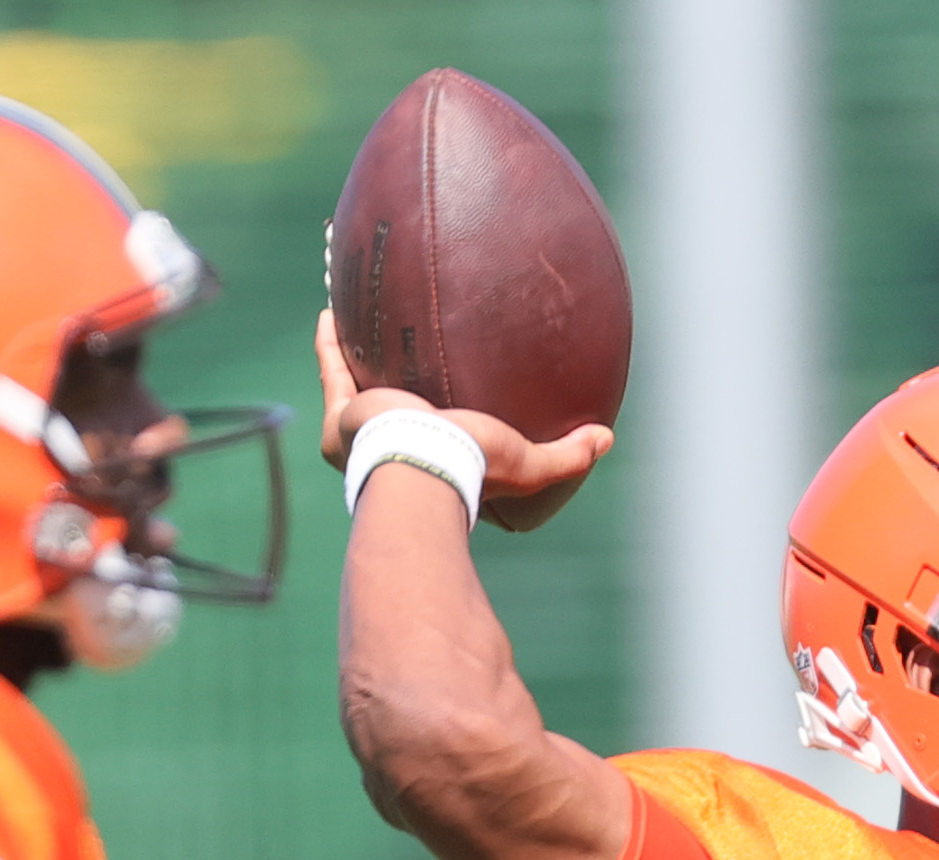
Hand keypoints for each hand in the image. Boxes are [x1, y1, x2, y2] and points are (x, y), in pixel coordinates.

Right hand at [316, 310, 613, 532]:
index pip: (438, 440)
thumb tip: (607, 439)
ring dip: (359, 357)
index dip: (442, 421)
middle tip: (403, 357)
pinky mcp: (342, 412)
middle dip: (394, 387)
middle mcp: (393, 451)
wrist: (422, 468)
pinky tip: (332, 310)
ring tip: (362, 324)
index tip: (449, 398)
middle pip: (395, 409)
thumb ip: (567, 455)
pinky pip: (335, 367)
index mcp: (432, 462)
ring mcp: (363, 432)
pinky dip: (331, 341)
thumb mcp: (530, 465)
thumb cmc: (473, 470)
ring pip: (358, 386)